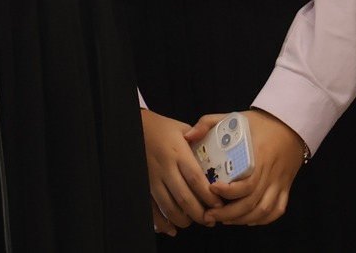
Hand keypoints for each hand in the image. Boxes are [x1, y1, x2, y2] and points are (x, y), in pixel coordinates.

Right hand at [140, 108, 216, 235]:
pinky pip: (152, 208)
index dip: (209, 195)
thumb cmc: (162, 128)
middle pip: (184, 198)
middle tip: (211, 218)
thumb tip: (219, 154)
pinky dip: (162, 222)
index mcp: (177, 152)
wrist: (136, 127)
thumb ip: (201, 140)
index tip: (219, 203)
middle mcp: (164, 167)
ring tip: (195, 220)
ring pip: (169, 206)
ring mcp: (152, 178)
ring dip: (184, 219)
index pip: (196, 179)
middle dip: (200, 213)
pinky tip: (172, 228)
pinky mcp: (144, 185)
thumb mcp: (182, 128)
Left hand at [187, 110, 303, 227]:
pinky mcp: (286, 188)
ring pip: (263, 210)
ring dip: (243, 219)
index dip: (228, 192)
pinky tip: (246, 220)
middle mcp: (270, 173)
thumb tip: (187, 137)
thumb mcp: (232, 117)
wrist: (289, 123)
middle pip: (251, 203)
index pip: (246, 183)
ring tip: (224, 219)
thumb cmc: (259, 123)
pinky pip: (277, 210)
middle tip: (210, 214)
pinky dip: (262, 220)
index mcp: (258, 156)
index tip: (211, 190)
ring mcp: (279, 183)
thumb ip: (208, 123)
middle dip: (229, 213)